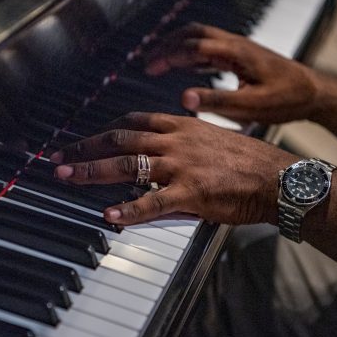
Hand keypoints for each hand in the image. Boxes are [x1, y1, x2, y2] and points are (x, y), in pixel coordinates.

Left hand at [50, 112, 298, 225]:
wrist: (278, 177)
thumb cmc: (250, 161)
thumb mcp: (212, 139)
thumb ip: (183, 142)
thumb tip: (159, 150)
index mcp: (182, 125)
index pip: (132, 121)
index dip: (102, 130)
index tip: (82, 139)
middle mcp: (176, 141)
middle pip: (120, 139)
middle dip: (84, 148)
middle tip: (58, 158)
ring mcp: (181, 166)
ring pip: (127, 164)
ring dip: (93, 171)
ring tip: (67, 178)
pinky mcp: (191, 193)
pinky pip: (152, 202)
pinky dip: (128, 210)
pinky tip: (108, 215)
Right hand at [144, 23, 318, 123]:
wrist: (313, 92)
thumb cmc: (287, 99)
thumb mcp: (250, 106)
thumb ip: (217, 102)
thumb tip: (184, 98)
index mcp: (236, 52)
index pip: (193, 45)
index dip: (169, 54)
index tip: (151, 67)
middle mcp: (235, 44)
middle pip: (192, 33)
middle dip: (167, 45)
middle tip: (148, 62)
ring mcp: (238, 47)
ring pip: (200, 37)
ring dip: (177, 46)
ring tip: (158, 62)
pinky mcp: (241, 55)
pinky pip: (209, 47)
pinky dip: (190, 53)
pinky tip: (182, 66)